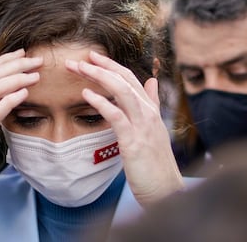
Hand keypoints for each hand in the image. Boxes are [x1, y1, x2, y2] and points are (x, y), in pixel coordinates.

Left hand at [66, 51, 183, 205]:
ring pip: (122, 91)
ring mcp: (142, 125)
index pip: (130, 78)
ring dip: (99, 77)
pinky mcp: (133, 141)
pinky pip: (116, 116)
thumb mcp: (154, 128)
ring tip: (80, 68)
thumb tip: (151, 81)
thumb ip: (151, 103)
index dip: (112, 65)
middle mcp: (148, 113)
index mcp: (150, 109)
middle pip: (124, 80)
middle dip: (102, 66)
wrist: (165, 189)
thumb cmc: (155, 161)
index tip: (93, 57)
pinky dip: (101, 102)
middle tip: (80, 58)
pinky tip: (87, 94)